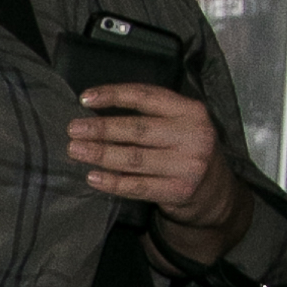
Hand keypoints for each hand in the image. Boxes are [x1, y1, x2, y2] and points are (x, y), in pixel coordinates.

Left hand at [68, 86, 244, 235]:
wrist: (213, 190)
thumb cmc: (183, 150)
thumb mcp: (176, 124)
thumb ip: (147, 115)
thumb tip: (93, 110)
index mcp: (191, 111)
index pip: (147, 96)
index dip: (114, 95)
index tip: (84, 98)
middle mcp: (194, 136)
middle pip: (138, 129)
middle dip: (101, 128)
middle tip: (73, 129)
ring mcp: (189, 165)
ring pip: (134, 158)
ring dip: (100, 154)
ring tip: (75, 150)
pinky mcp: (179, 191)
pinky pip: (138, 185)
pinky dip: (112, 182)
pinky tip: (92, 176)